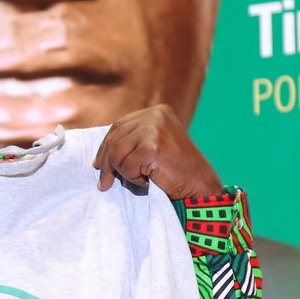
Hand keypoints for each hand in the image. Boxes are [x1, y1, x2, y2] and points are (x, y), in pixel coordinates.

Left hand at [93, 106, 224, 199]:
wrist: (200, 186)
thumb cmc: (178, 171)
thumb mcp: (156, 146)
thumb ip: (134, 142)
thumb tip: (100, 158)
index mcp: (156, 111)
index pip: (119, 126)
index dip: (105, 147)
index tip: (99, 165)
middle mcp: (155, 115)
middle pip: (114, 138)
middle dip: (106, 163)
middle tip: (104, 183)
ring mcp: (154, 129)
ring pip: (116, 154)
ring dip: (123, 173)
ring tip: (140, 180)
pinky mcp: (151, 147)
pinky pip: (126, 167)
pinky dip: (134, 180)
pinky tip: (149, 182)